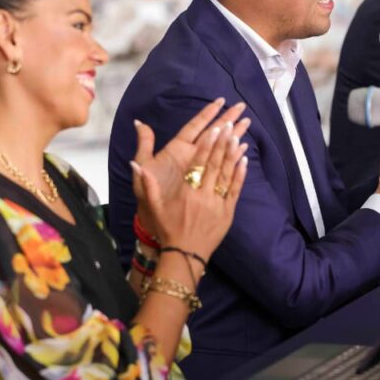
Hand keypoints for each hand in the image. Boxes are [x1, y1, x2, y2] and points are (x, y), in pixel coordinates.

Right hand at [131, 100, 248, 258]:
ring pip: (227, 175)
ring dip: (233, 154)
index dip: (207, 145)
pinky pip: (235, 190)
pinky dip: (240, 174)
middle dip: (222, 143)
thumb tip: (135, 163)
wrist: (185, 255)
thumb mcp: (154, 207)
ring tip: (238, 136)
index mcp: (186, 193)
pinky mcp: (228, 213)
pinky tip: (244, 159)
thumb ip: (147, 184)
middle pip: (215, 165)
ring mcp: (218, 204)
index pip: (198, 164)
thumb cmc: (168, 229)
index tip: (213, 129)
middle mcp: (203, 196)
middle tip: (230, 124)